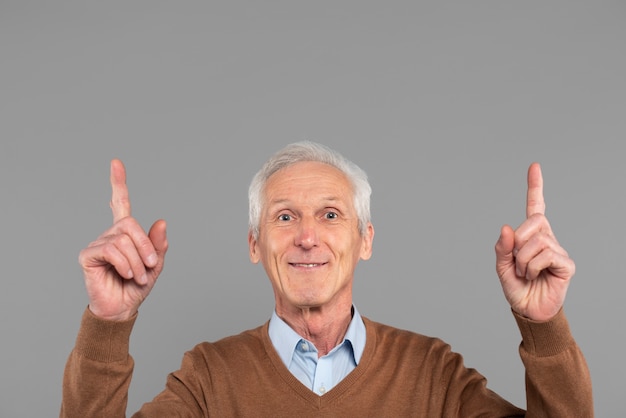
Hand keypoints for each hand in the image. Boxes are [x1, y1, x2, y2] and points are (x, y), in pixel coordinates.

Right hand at [78, 159, 167, 320]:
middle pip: (130, 225)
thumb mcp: (155, 265)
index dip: (118, 183)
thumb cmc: (136, 287)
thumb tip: (161, 221)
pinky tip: (125, 274)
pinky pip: (111, 250)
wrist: (122, 309)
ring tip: (137, 276)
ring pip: (123, 240)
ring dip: (137, 261)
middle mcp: (110, 234)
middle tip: (150, 265)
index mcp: (125, 233)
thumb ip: (159, 245)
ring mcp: (98, 244)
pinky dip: (125, 264)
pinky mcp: (88, 255)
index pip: (120, 203)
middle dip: (145, 246)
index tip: (115, 163)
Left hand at [495, 163, 573, 320]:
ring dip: (522, 260)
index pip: (535, 206)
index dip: (535, 187)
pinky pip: (546, 254)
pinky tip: (536, 276)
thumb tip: (506, 228)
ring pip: (535, 241)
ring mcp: (557, 250)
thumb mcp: (501, 267)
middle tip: (517, 262)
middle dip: (518, 242)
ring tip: (526, 273)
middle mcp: (546, 238)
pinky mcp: (565, 264)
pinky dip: (533, 266)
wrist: (528, 310)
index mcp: (530, 235)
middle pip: (533, 221)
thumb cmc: (516, 287)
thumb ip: (502, 248)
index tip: (534, 166)